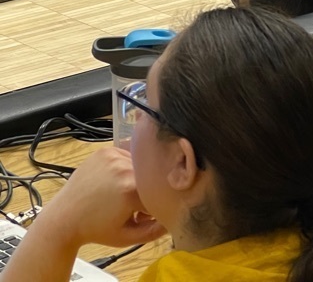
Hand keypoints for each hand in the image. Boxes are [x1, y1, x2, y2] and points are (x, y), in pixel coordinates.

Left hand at [32, 148, 165, 250]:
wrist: (64, 218)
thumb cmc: (95, 229)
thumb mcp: (127, 237)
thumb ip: (155, 231)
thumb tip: (173, 219)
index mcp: (131, 190)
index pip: (158, 192)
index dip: (154, 205)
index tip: (146, 214)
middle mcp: (124, 168)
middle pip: (149, 176)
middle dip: (146, 190)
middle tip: (133, 206)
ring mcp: (113, 156)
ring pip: (139, 165)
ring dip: (137, 177)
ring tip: (121, 193)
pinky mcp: (105, 150)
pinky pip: (126, 156)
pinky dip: (125, 167)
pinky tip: (113, 182)